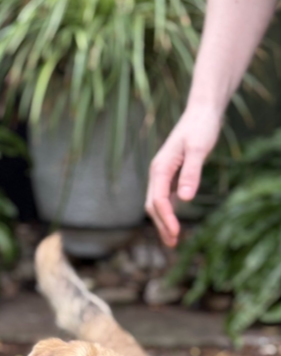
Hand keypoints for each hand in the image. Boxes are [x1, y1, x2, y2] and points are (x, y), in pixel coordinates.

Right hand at [145, 105, 222, 246]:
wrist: (202, 112)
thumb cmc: (201, 127)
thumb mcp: (199, 149)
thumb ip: (192, 173)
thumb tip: (184, 199)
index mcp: (160, 168)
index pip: (158, 200)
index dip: (166, 218)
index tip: (176, 233)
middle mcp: (157, 173)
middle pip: (153, 206)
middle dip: (161, 225)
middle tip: (173, 244)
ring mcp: (163, 174)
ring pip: (157, 204)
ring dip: (163, 222)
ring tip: (173, 240)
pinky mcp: (171, 174)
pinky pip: (165, 199)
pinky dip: (168, 213)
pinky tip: (175, 223)